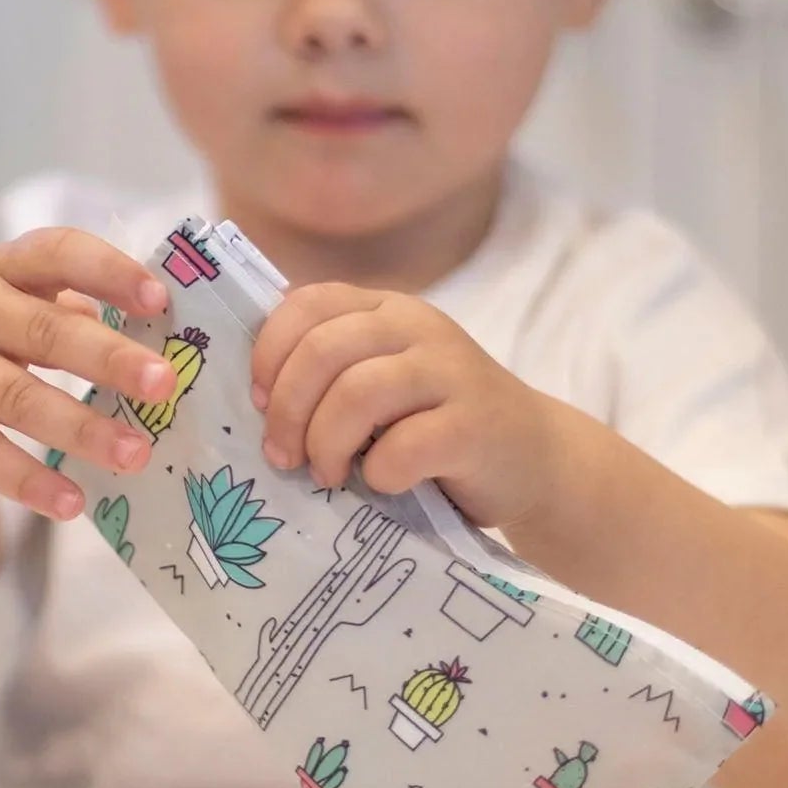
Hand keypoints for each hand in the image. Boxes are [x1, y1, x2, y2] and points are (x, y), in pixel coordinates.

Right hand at [0, 229, 175, 521]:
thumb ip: (59, 303)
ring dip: (81, 427)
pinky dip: (27, 479)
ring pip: (18, 399)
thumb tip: (145, 328)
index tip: (159, 298)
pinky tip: (71, 502)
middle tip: (163, 383)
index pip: (55, 251)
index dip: (108, 270)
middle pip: (44, 329)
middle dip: (107, 356)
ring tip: (137, 455)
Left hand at [248, 285, 563, 528]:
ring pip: (358, 393)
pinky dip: (380, 472)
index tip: (260, 403)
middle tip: (284, 457)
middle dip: (289, 410)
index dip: (270, 352)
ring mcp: (453, 372)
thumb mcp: (382, 383)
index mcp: (387, 309)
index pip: (307, 303)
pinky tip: (384, 483)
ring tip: (329, 475)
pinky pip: (404, 445)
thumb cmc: (437, 426)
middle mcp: (420, 327)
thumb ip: (331, 371)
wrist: (534, 460)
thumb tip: (254, 396)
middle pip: (323, 350)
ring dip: (326, 443)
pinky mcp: (477, 425)